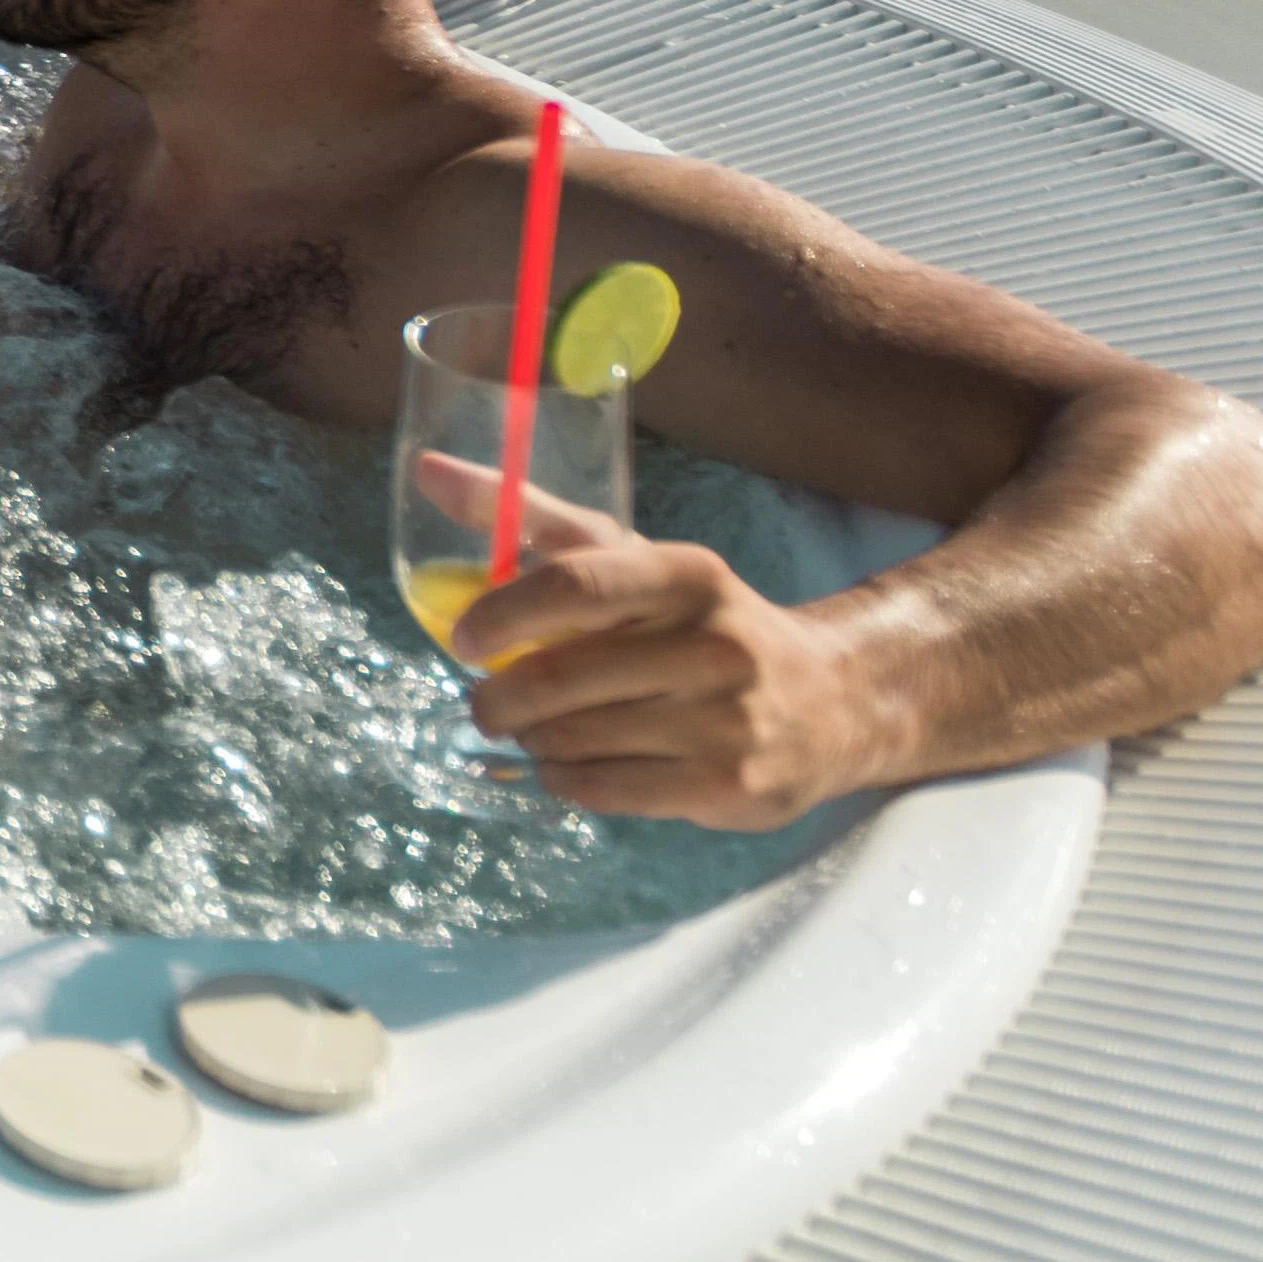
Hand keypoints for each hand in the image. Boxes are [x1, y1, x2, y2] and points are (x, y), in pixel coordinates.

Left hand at [411, 461, 902, 828]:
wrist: (834, 701)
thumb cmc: (703, 625)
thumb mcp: (638, 562)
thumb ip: (536, 520)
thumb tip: (428, 471)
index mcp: (687, 575)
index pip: (574, 583)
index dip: (500, 614)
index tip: (463, 640)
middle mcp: (713, 643)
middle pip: (557, 678)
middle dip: (496, 699)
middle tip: (485, 704)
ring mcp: (725, 720)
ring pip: (572, 740)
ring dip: (531, 740)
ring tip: (535, 731)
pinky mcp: (726, 786)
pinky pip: (602, 790)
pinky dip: (562, 780)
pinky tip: (567, 765)